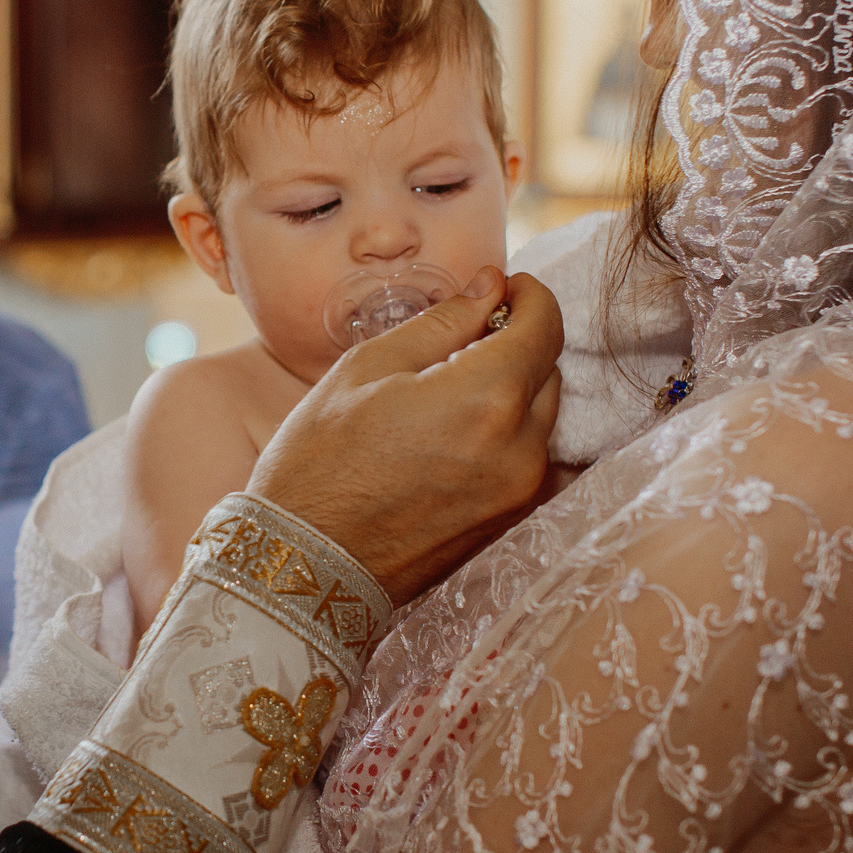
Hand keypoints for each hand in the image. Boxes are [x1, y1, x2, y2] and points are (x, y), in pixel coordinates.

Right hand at [249, 266, 561, 602]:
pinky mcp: (507, 521)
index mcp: (486, 399)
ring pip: (540, 416)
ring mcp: (518, 492)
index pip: (545, 326)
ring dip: (512, 389)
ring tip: (450, 386)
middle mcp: (519, 448)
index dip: (529, 296)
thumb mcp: (369, 368)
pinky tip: (451, 431)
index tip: (502, 287)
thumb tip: (490, 286)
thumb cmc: (319, 461)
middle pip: (548, 370)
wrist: (303, 565)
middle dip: (518, 342)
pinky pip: (525, 456)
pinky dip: (504, 431)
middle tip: (466, 333)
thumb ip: (443, 322)